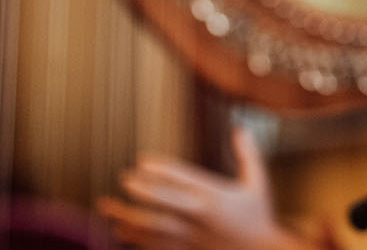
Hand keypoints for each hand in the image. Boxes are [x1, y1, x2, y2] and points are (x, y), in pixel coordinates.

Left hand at [96, 128, 312, 249]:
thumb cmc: (259, 216)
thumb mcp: (258, 184)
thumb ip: (248, 155)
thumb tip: (241, 128)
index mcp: (216, 197)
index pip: (184, 180)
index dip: (161, 170)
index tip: (141, 161)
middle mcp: (200, 218)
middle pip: (164, 206)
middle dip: (142, 193)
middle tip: (122, 179)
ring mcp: (191, 237)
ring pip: (153, 228)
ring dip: (127, 217)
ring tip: (106, 206)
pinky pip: (157, 246)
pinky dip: (136, 239)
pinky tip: (120, 231)